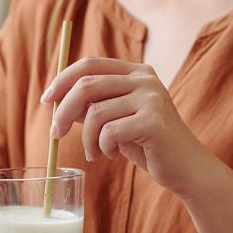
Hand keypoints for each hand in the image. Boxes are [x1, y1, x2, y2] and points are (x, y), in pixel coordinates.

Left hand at [41, 57, 207, 198]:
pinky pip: (109, 133)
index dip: (62, 80)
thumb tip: (56, 100)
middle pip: (87, 85)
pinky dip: (103, 147)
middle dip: (63, 112)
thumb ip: (92, 106)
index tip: (46, 101)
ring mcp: (152, 98)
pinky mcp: (154, 121)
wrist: (185, 168)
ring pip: (95, 113)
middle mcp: (145, 79)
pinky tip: (114, 154)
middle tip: (54, 134)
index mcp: (136, 72)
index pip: (89, 64)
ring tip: (95, 153)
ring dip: (87, 139)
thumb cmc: (148, 144)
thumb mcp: (116, 120)